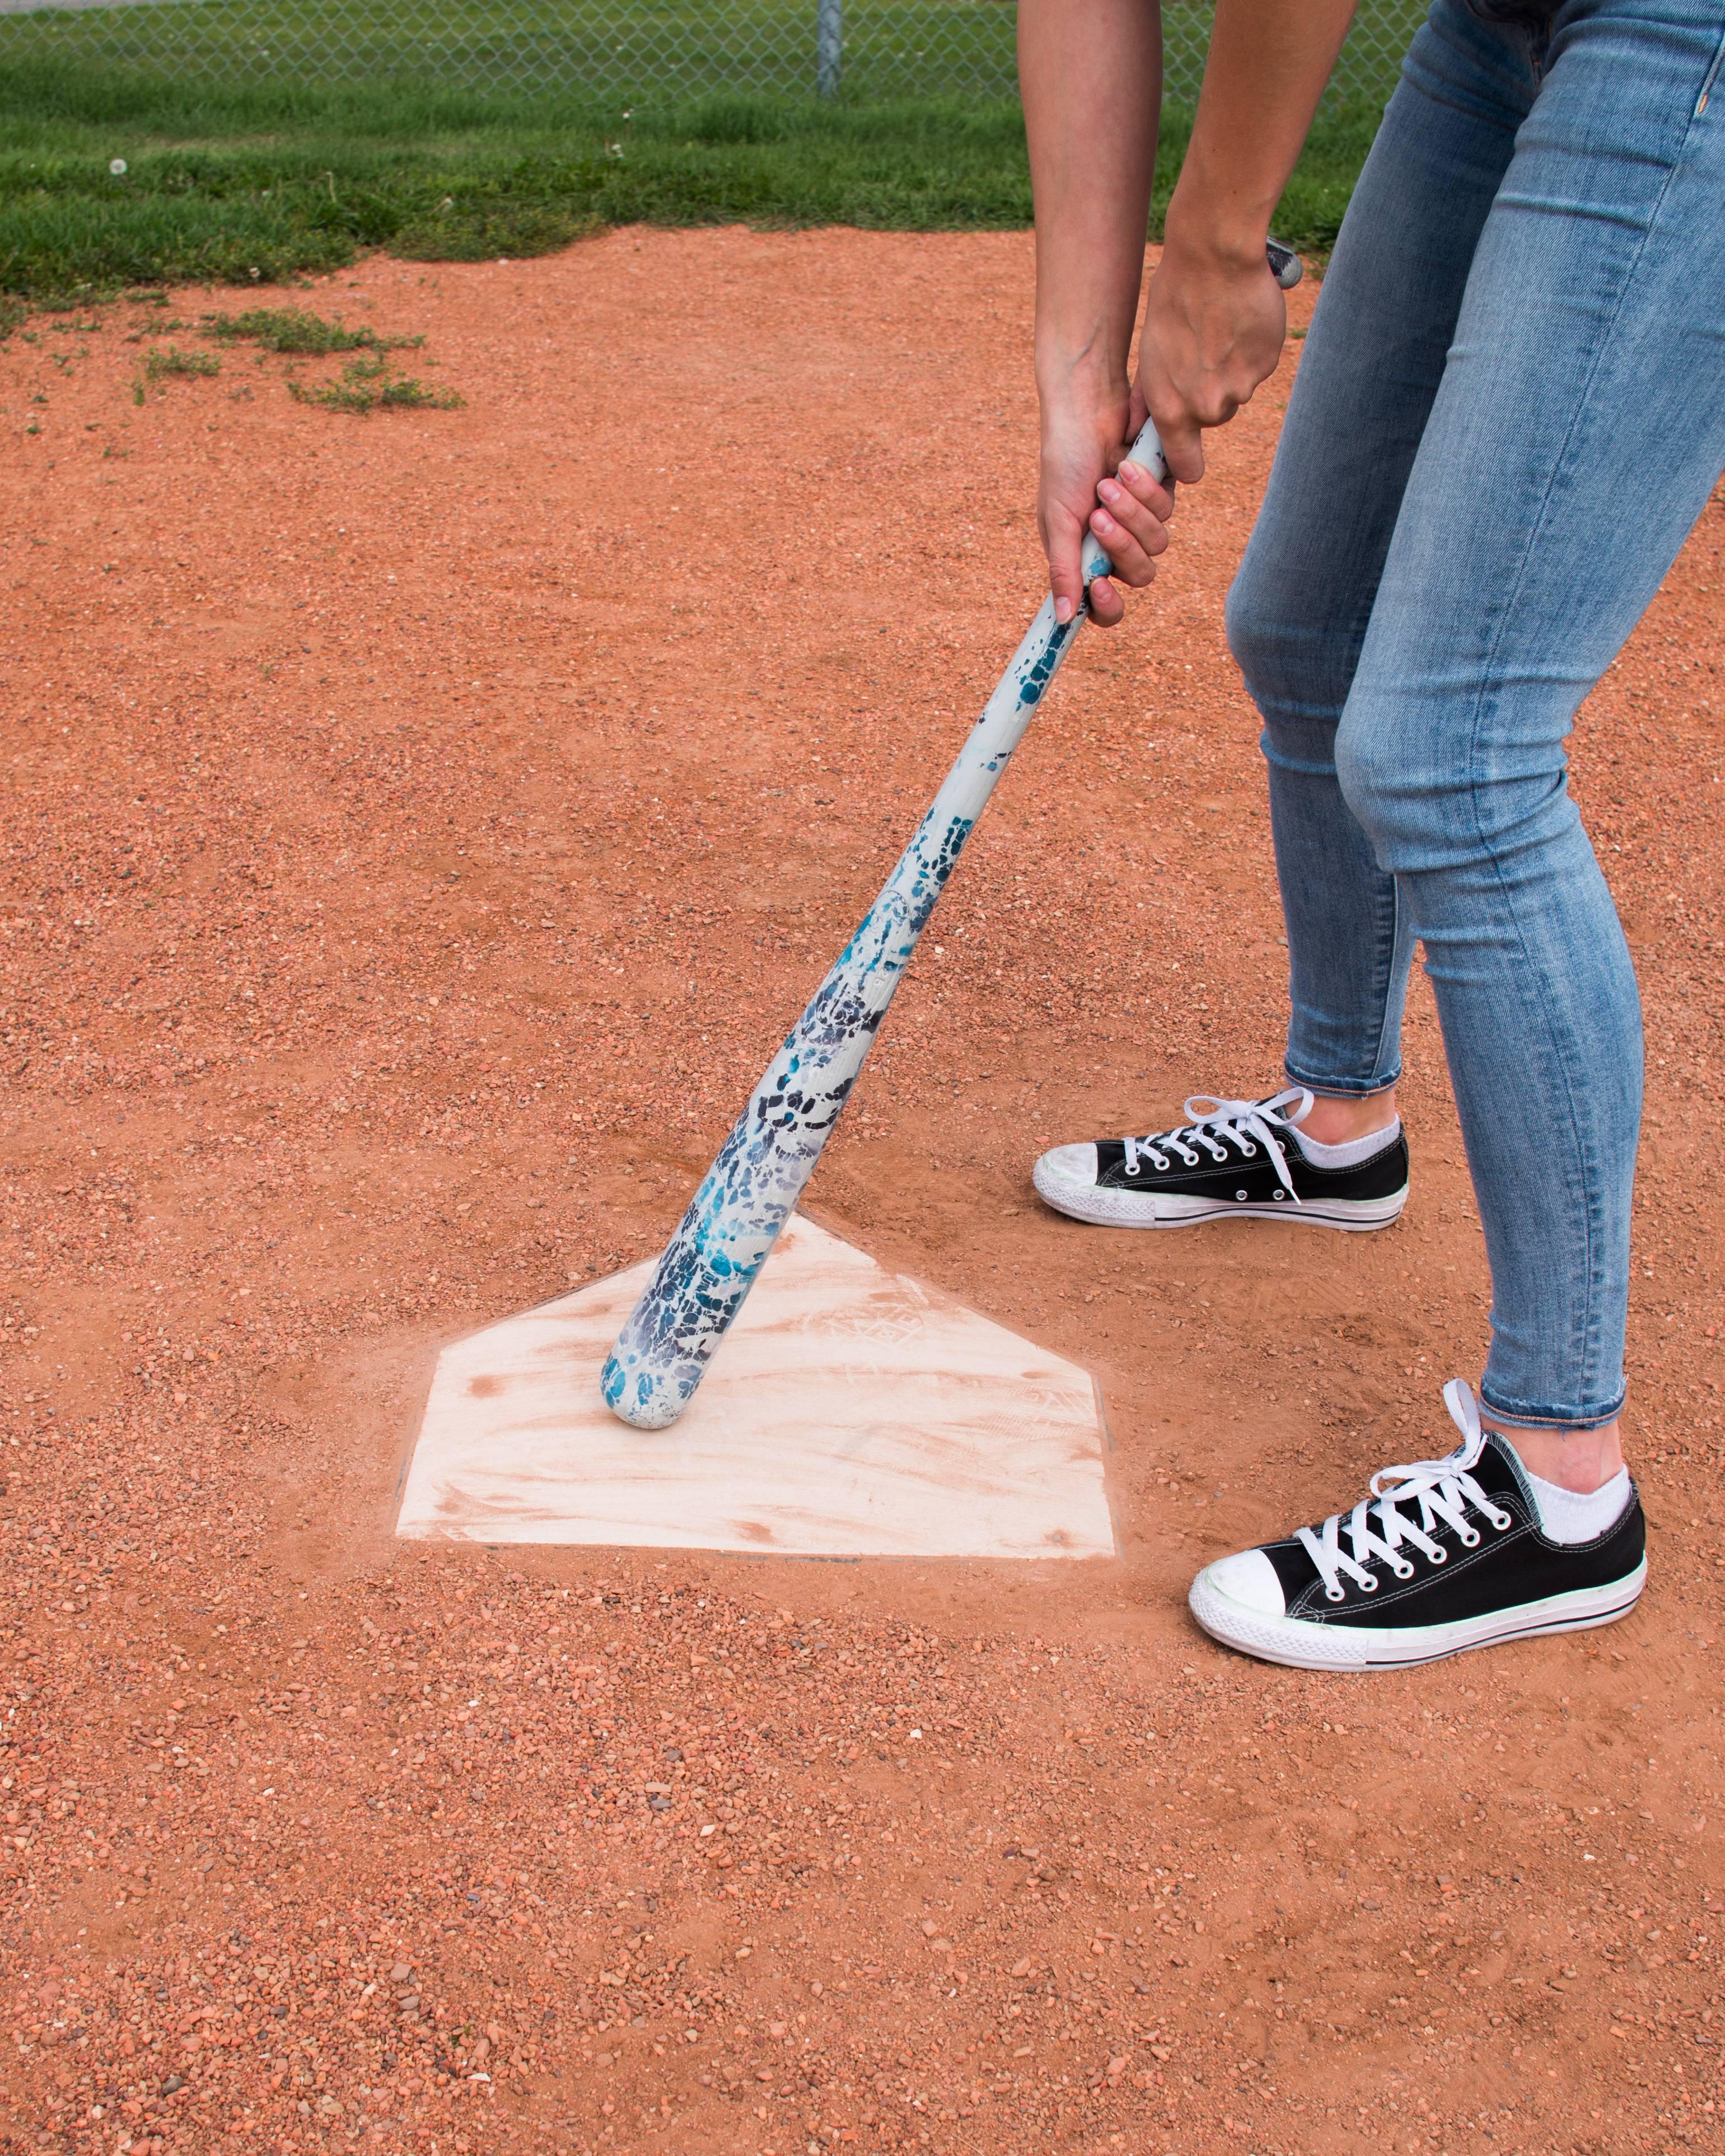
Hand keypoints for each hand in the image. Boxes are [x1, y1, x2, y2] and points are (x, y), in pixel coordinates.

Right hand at [1038, 394, 1175, 628]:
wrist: (1086, 409)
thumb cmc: (1064, 463)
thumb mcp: (1058, 519)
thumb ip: (1063, 569)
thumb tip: (1064, 619)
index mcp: (1085, 557)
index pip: (1105, 605)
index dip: (1108, 606)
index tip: (1099, 586)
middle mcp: (1115, 544)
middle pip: (1140, 574)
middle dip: (1122, 545)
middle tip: (1099, 515)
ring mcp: (1140, 519)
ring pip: (1158, 542)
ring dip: (1133, 512)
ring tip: (1110, 478)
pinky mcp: (1160, 491)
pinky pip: (1168, 507)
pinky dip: (1146, 486)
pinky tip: (1126, 462)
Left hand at [1137, 225, 1288, 484]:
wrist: (1213, 258)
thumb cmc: (1173, 300)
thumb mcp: (1149, 352)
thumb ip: (1149, 397)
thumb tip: (1140, 430)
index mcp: (1173, 409)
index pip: (1186, 467)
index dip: (1186, 463)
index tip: (1187, 455)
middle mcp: (1208, 406)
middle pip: (1215, 417)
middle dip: (1210, 391)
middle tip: (1201, 350)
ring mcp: (1241, 387)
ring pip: (1238, 389)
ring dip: (1232, 367)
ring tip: (1218, 329)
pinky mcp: (1267, 364)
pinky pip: (1259, 366)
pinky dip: (1252, 349)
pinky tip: (1239, 321)